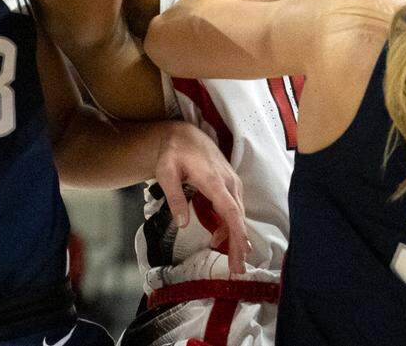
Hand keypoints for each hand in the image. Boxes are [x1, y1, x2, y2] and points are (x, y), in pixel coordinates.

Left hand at [154, 122, 249, 275]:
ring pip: (238, 214)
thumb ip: (175, 197)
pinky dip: (231, 226)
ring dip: (236, 238)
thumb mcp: (166, 173)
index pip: (231, 212)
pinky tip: (220, 238)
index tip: (239, 255)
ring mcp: (232, 182)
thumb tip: (183, 223)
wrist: (184, 135)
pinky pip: (234, 208)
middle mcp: (228, 182)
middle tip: (236, 271)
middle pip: (238, 218)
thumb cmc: (173, 153)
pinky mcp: (230, 184)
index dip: (236, 235)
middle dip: (239, 245)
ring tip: (232, 262)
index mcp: (213, 181)